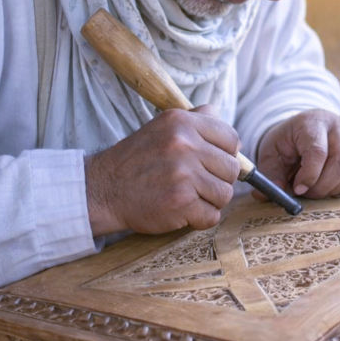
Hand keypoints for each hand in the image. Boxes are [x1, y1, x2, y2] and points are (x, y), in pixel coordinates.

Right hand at [85, 105, 239, 235]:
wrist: (104, 188)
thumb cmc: (138, 160)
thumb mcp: (164, 126)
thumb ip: (199, 121)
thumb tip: (235, 137)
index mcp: (183, 122)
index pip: (232, 139)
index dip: (226, 154)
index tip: (210, 163)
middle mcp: (184, 144)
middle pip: (232, 169)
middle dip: (219, 180)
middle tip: (197, 184)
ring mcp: (183, 174)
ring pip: (225, 194)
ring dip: (210, 201)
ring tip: (188, 197)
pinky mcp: (181, 202)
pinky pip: (212, 216)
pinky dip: (200, 219)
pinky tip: (182, 211)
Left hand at [256, 109, 339, 199]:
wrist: (300, 130)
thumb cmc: (285, 142)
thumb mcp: (270, 153)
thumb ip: (269, 174)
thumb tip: (269, 194)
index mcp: (313, 122)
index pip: (318, 151)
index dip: (309, 175)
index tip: (298, 189)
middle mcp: (338, 126)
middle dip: (322, 186)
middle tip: (305, 193)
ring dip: (333, 188)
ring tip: (314, 188)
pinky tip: (325, 185)